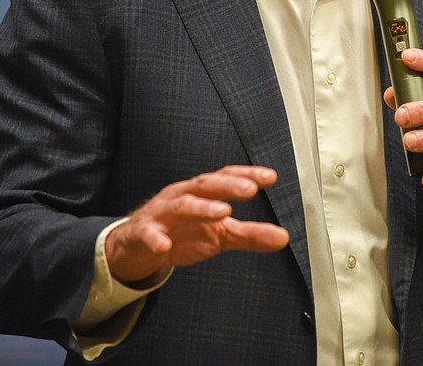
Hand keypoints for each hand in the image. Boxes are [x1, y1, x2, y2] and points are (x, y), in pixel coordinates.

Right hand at [105, 165, 288, 284]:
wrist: (138, 245)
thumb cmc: (182, 232)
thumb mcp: (220, 234)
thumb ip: (250, 234)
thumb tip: (284, 238)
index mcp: (203, 192)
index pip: (226, 177)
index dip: (247, 175)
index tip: (271, 177)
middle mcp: (183, 195)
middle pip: (206, 184)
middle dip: (228, 186)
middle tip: (250, 189)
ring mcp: (161, 213)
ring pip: (181, 205)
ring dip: (202, 207)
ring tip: (223, 212)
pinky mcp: (143, 233)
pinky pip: (148, 234)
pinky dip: (155, 239)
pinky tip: (164, 246)